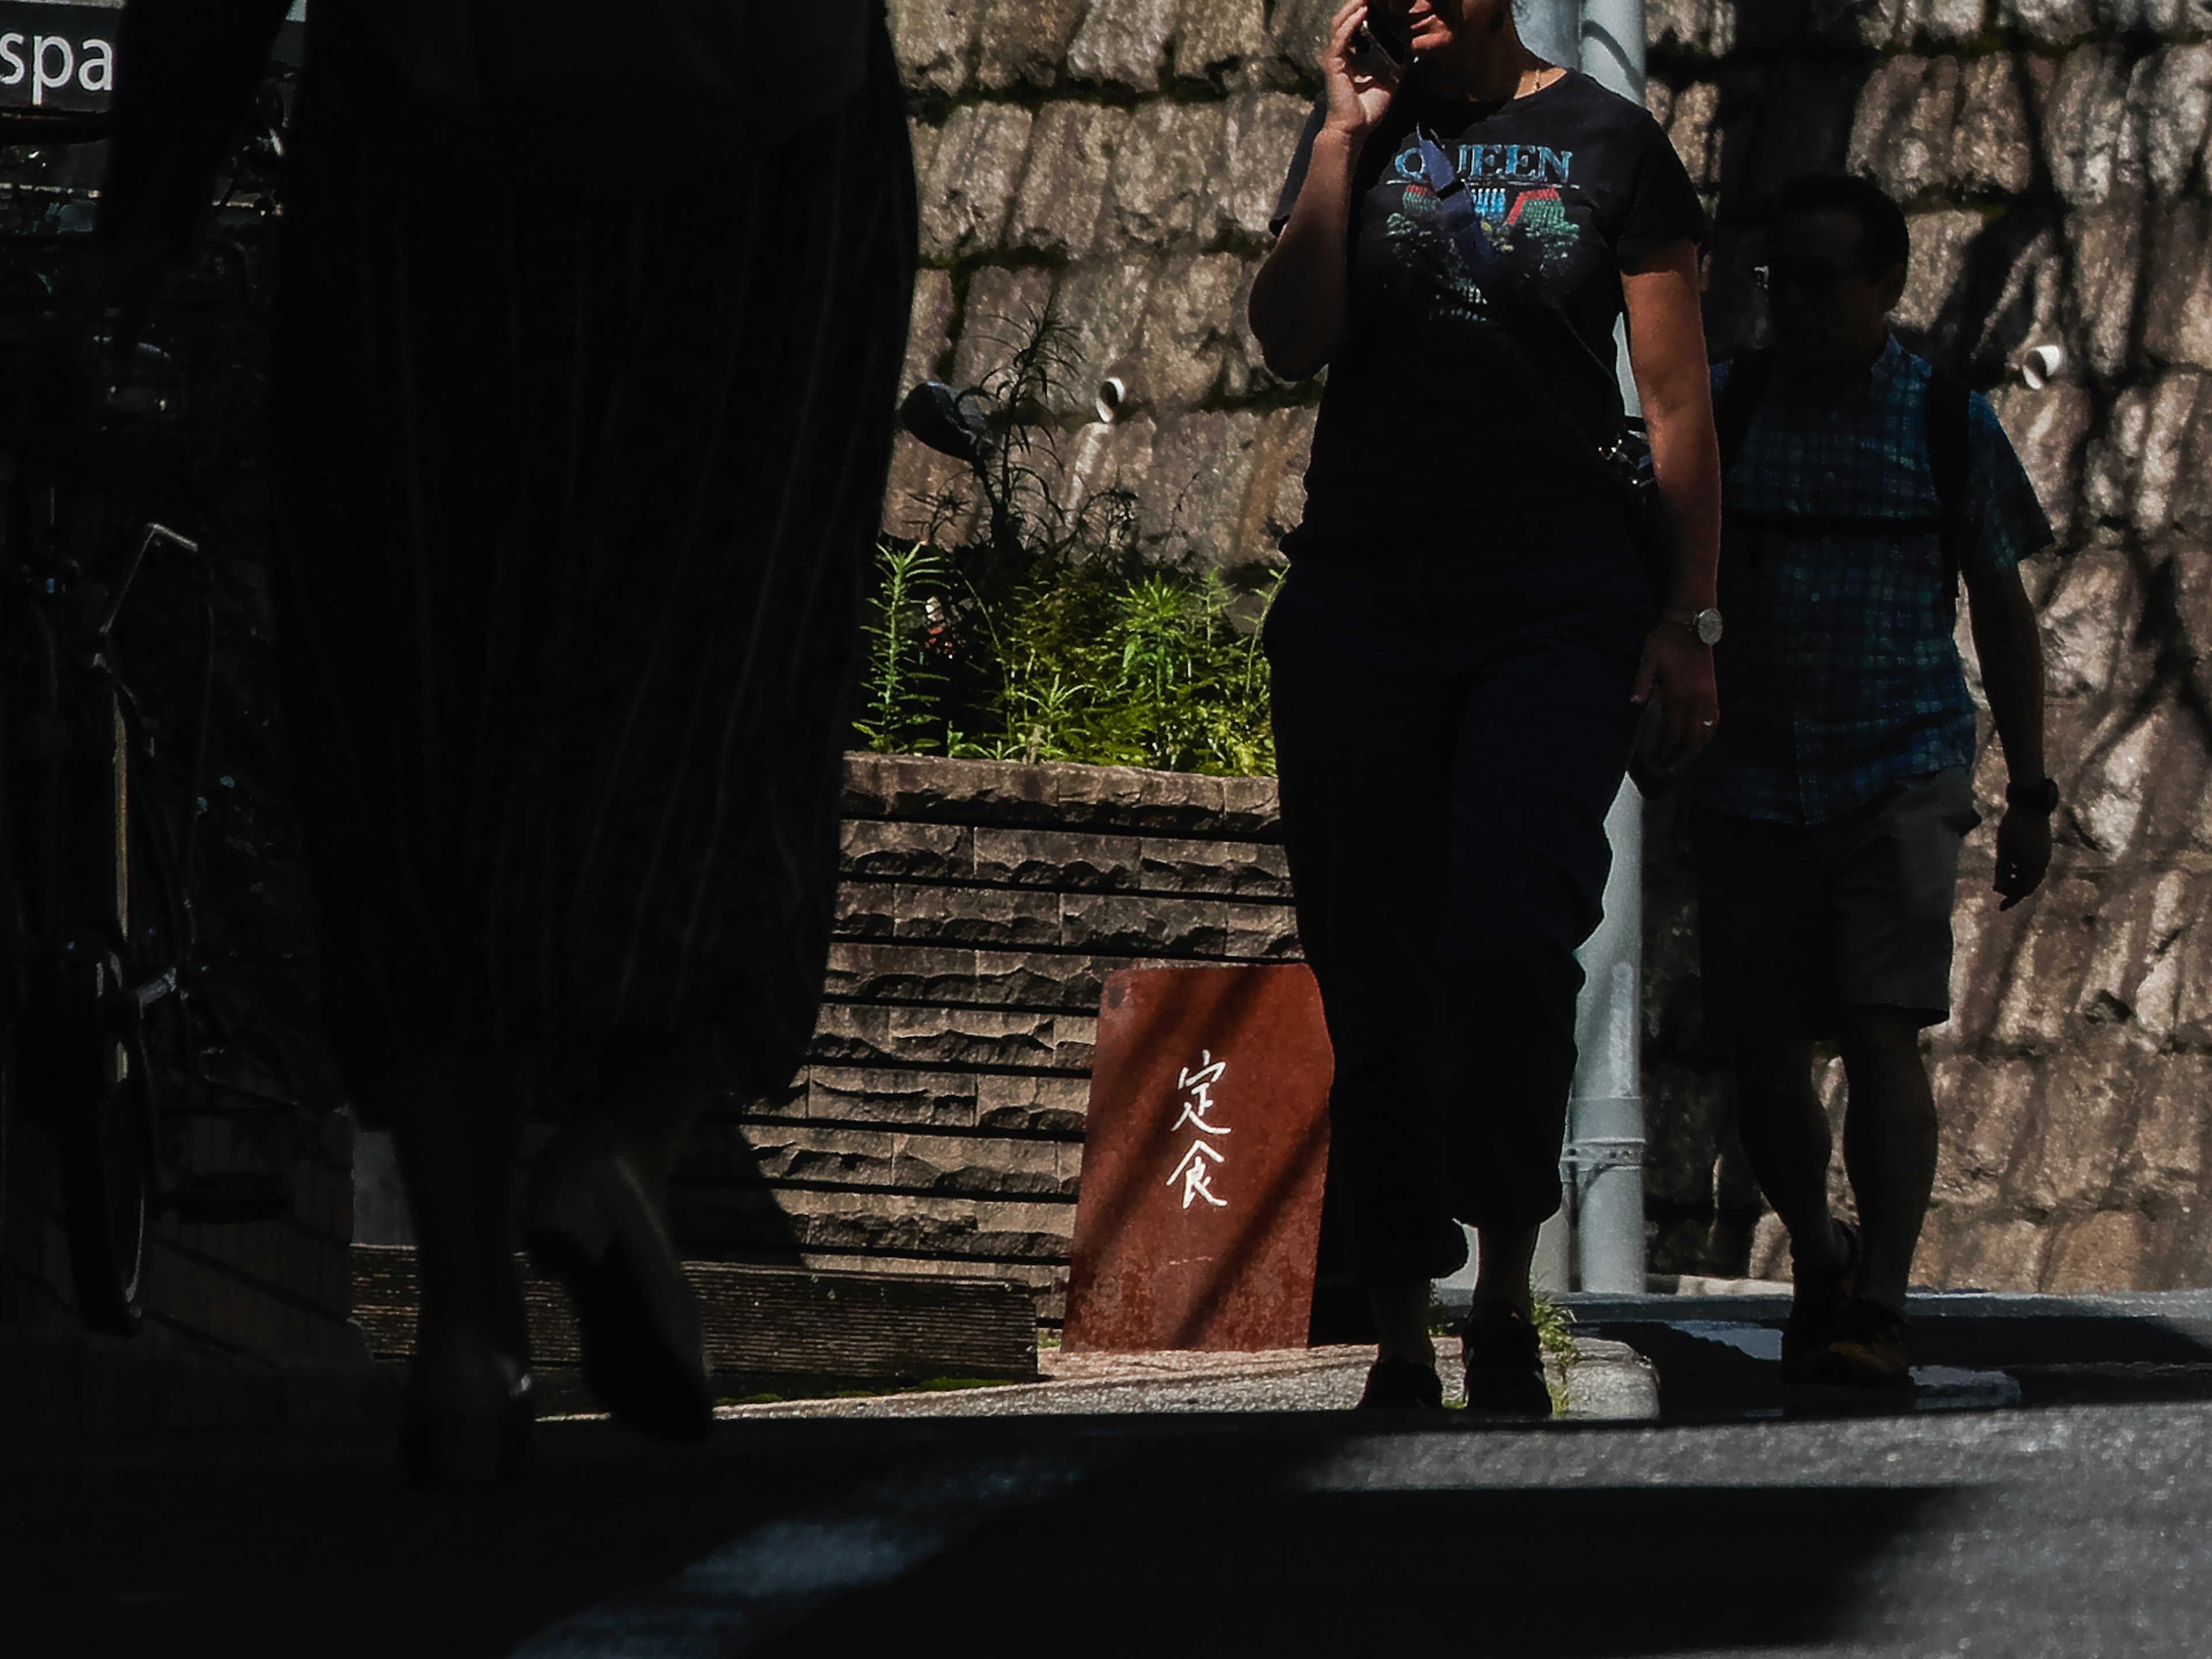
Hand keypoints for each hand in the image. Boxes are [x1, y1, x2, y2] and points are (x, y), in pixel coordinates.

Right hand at [1320, 2, 1403, 141]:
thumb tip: (1413, 49)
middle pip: (1347, 18)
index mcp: (1353, 55)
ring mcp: (1336, 57)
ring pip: (1341, 22)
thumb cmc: (1369, 109)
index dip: (1368, 10)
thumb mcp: (1390, 80)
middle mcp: (1342, 52)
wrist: (1354, 130)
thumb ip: (1399, 63)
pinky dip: (1351, 23)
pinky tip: (1363, 11)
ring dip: (1354, 6)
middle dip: (1360, 2)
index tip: (1383, 0)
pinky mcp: (1334, 63)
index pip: (1358, 25)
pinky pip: (1341, 37)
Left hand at [1630, 622, 1718, 776]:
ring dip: (1693, 751)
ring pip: (1704, 732)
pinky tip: (1699, 742)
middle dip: (1677, 757)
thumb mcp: (1648, 659)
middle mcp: (1696, 700)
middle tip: (1666, 770)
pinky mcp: (1713, 692)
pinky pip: (1714, 720)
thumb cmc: (1666, 642)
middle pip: (1688, 739)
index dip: (1663, 750)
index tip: (1655, 763)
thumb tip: (1634, 703)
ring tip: (1681, 762)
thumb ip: (1641, 682)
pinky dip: (1707, 735)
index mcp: (1678, 695)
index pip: (1671, 732)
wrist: (1693, 626)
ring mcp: (1707, 697)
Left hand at [1994, 805, 2051, 910]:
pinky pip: (2035, 867)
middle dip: (2015, 892)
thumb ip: (2002, 871)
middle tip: (2001, 896)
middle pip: (2030, 885)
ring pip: (2033, 876)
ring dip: (2019, 882)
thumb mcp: (2004, 850)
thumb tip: (1999, 890)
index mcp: (2034, 865)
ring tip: (2005, 883)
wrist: (2030, 805)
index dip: (2012, 899)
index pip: (2024, 890)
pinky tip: (2013, 869)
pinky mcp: (2045, 849)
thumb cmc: (2013, 827)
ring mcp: (2046, 855)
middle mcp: (2043, 863)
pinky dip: (2024, 872)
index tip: (2001, 907)